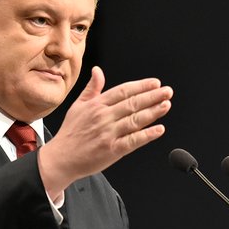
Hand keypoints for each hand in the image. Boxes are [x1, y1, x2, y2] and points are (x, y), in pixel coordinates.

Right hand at [38, 65, 172, 198]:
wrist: (62, 158)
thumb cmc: (70, 133)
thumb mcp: (78, 106)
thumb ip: (92, 88)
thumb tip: (98, 71)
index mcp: (96, 105)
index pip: (123, 91)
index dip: (141, 86)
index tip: (155, 83)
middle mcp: (103, 117)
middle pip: (132, 103)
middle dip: (152, 96)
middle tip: (167, 91)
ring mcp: (108, 134)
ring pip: (135, 120)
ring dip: (153, 112)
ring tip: (166, 105)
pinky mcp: (112, 150)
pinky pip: (133, 141)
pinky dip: (147, 135)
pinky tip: (159, 129)